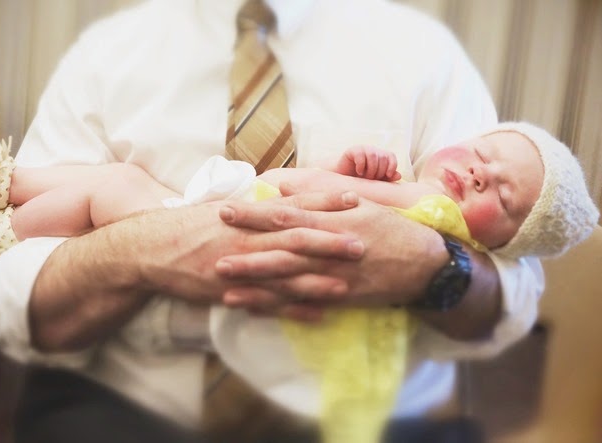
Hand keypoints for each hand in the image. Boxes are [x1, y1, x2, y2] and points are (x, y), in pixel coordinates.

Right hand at [30, 189, 365, 349]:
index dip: (324, 202)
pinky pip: (268, 303)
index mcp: (247, 216)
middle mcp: (248, 239)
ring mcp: (240, 266)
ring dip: (318, 279)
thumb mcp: (219, 208)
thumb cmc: (185, 225)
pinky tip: (317, 315)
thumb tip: (275, 199)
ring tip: (348, 283)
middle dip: (331, 242)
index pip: (293, 205)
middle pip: (296, 239)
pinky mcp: (231, 291)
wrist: (149, 248)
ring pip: (286, 274)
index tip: (353, 198)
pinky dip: (293, 309)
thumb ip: (251, 207)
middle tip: (363, 244)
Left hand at [215, 190, 447, 310]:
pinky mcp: (339, 297)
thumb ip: (318, 198)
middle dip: (247, 251)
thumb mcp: (360, 203)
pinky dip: (278, 305)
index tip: (226, 210)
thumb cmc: (390, 228)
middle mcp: (329, 248)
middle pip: (282, 250)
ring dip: (256, 283)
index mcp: (332, 220)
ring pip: (289, 280)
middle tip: (214, 253)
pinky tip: (255, 307)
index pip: (286, 215)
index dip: (254, 214)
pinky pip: (303, 303)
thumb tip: (283, 189)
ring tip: (225, 284)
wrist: (425, 264)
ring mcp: (334, 276)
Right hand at [335, 145, 401, 180]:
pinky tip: (358, 172)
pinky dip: (361, 166)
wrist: (342, 180)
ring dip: (371, 169)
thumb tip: (398, 176)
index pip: (391, 156)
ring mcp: (363, 149)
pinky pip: (361, 155)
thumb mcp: (375, 181)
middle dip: (379, 172)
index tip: (387, 175)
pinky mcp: (352, 150)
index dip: (392, 165)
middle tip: (371, 180)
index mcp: (380, 156)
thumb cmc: (360, 181)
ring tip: (365, 177)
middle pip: (382, 157)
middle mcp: (373, 151)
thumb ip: (387, 178)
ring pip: (373, 155)